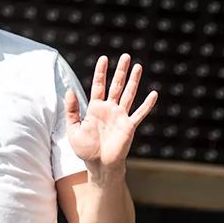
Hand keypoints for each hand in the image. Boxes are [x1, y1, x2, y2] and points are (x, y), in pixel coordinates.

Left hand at [65, 53, 157, 175]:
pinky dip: (147, 104)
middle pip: (116, 85)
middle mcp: (110, 109)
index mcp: (95, 108)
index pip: (99, 85)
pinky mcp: (129, 126)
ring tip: (138, 66)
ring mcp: (121, 116)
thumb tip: (69, 91)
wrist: (99, 166)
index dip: (101, 72)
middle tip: (126, 56)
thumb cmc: (86, 150)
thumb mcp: (73, 129)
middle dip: (121, 71)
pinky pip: (139, 113)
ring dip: (133, 81)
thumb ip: (71, 110)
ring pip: (128, 94)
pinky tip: (153, 93)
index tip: (104, 58)